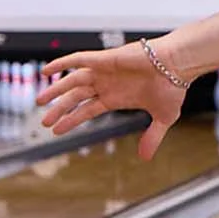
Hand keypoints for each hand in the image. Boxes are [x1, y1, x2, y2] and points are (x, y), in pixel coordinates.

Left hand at [37, 39, 186, 159]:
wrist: (178, 66)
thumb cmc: (173, 87)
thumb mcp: (163, 118)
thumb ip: (152, 137)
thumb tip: (145, 158)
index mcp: (116, 98)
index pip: (86, 110)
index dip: (71, 120)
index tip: (56, 131)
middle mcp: (106, 85)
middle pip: (75, 98)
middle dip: (59, 109)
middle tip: (44, 121)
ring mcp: (104, 71)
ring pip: (73, 81)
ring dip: (56, 90)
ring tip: (40, 101)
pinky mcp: (105, 59)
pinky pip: (78, 59)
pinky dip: (61, 63)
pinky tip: (46, 70)